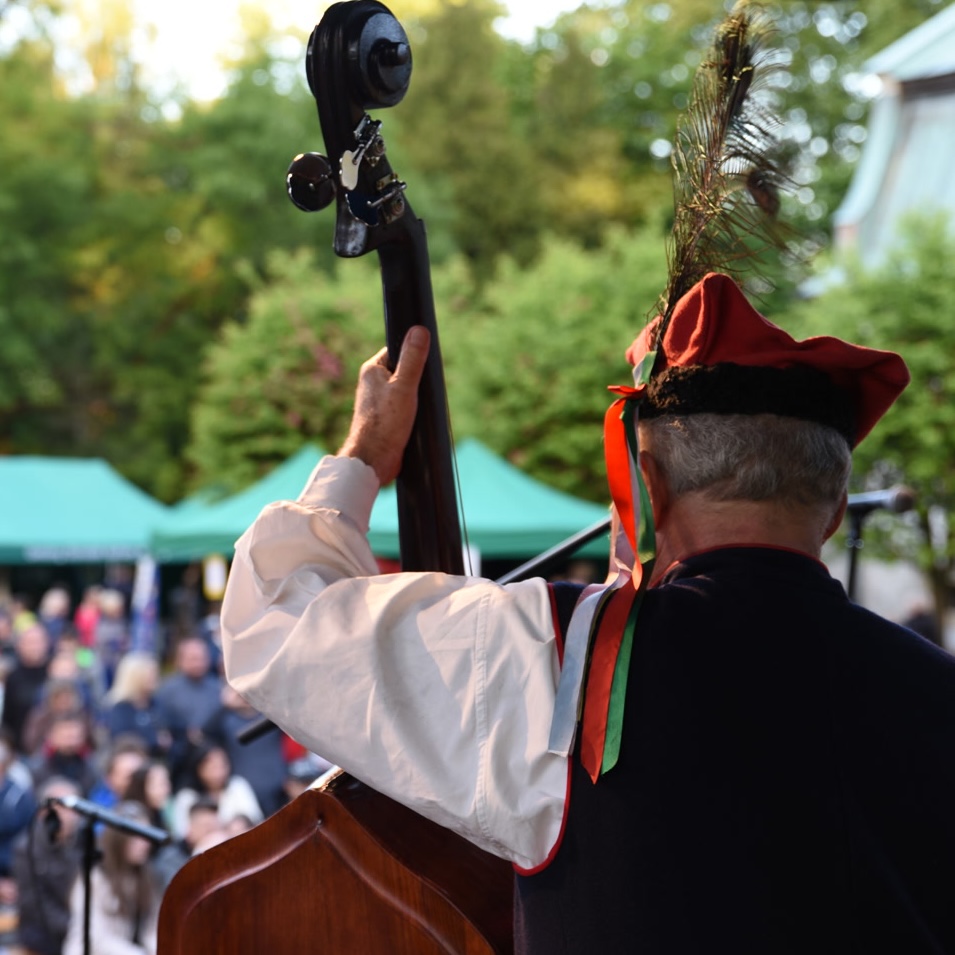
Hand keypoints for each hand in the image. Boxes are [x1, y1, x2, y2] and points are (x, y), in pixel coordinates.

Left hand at [339, 325, 430, 484]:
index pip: (398, 350)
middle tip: (424, 391)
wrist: (373, 460)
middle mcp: (372, 384)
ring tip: (419, 408)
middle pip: (403, 371)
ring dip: (416, 398)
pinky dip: (413, 412)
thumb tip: (419, 330)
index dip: (414, 356)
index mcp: (372, 370)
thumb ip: (412, 359)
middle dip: (417, 380)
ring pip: (405, 391)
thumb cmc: (385, 423)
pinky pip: (404, 407)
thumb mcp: (404, 387)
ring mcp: (378, 401)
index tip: (424, 366)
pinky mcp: (385, 418)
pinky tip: (417, 420)